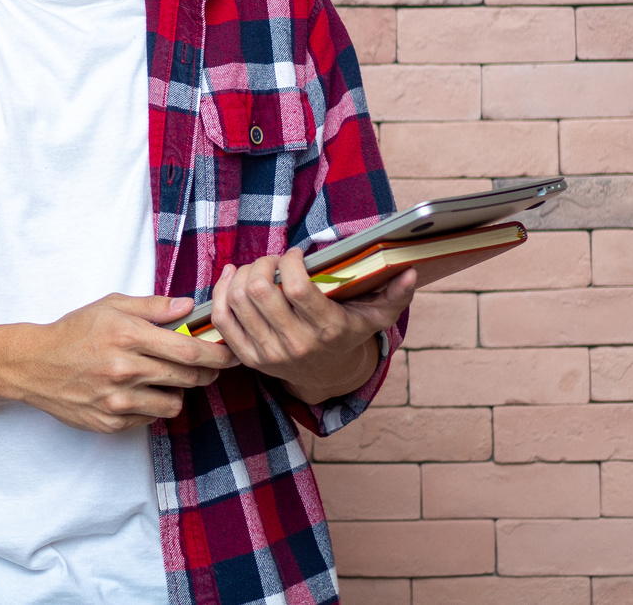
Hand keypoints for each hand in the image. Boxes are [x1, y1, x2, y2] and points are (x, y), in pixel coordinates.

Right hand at [0, 294, 239, 433]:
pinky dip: (151, 406)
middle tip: (206, 366)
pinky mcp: (111, 422)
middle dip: (206, 372)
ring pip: (173, 403)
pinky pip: (150, 418)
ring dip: (176, 391)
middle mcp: (124, 370)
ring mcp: (117, 400)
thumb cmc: (75, 331)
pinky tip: (138, 392)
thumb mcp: (111, 305)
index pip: (188, 350)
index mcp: (127, 336)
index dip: (217, 354)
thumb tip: (188, 307)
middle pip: (188, 377)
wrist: (34, 365)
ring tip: (163, 378)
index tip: (230, 354)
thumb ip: (152, 306)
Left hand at [209, 248, 414, 405]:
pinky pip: (221, 319)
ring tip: (257, 267)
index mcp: (327, 330)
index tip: (295, 255)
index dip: (289, 261)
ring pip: (236, 301)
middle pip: (259, 291)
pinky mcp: (247, 358)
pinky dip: (220, 292)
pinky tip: (233, 277)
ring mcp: (268, 354)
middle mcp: (295, 344)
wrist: (327, 376)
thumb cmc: (349, 334)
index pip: (296, 287)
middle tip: (273, 259)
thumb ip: (396, 293)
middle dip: (262, 263)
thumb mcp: (376, 316)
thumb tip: (411, 271)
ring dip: (242, 274)